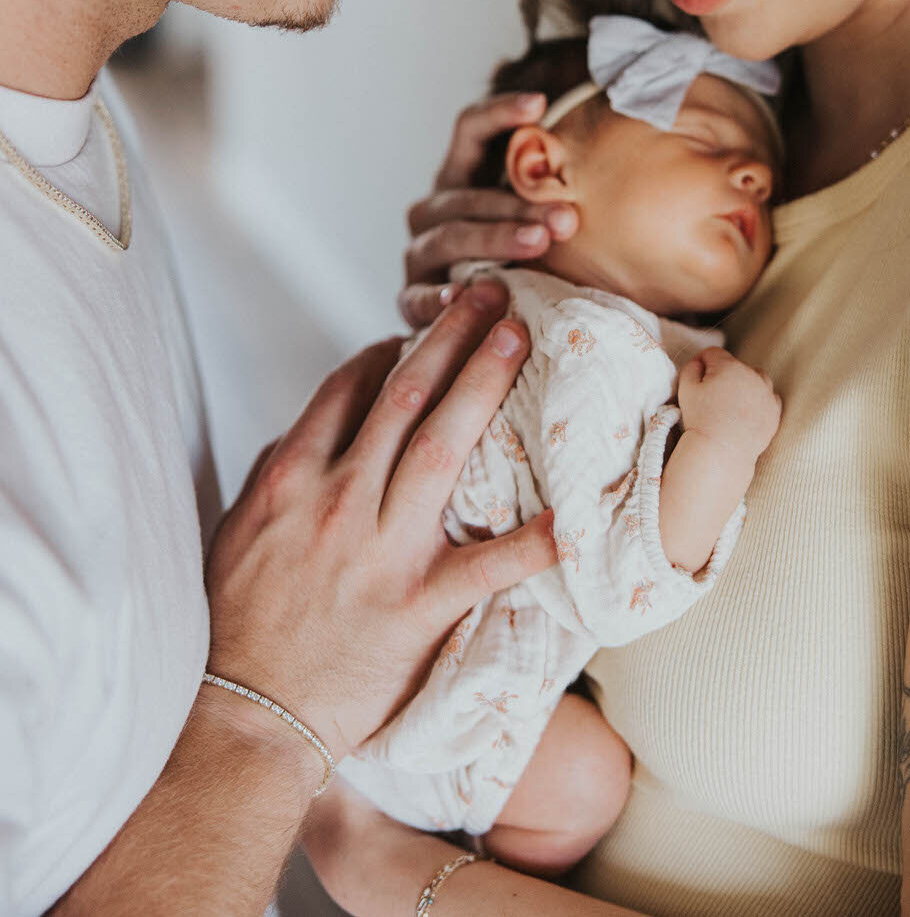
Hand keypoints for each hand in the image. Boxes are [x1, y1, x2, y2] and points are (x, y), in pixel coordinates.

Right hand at [204, 281, 556, 763]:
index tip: (418, 327)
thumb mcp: (236, 532)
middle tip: (491, 294)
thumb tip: (308, 427)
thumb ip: (274, 472)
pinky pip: (482, 566)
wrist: (246, 718)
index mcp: (291, 480)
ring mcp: (379, 549)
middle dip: (450, 337)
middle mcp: (337, 500)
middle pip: (403, 397)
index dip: (389, 348)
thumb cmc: (238, 626)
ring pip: (440, 447)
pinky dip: (527, 542)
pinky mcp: (415, 605)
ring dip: (482, 385)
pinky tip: (569, 514)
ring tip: (517, 337)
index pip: (346, 389)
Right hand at [401, 91, 578, 328]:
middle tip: (568, 216)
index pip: (470, 130)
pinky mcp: (411, 301)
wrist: (478, 324)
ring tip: (538, 243)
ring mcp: (420, 254)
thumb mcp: (537, 220)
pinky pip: (418, 297)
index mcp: (460, 178)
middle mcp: (433, 210)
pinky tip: (464, 296)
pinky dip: (438, 297)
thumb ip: (557, 191)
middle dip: (520, 202)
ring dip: (495, 238)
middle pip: (468, 193)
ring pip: (450, 237)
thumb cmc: (522, 261)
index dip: (499, 113)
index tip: (540, 103)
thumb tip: (619, 157)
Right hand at [677, 347, 781, 459]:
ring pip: (755, 378)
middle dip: (723, 374)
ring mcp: (767, 393)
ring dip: (744, 384)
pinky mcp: (775, 411)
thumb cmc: (701, 419)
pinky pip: (769, 397)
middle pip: (735, 365)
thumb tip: (701, 362)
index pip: (713, 353)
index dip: (701, 363)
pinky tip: (747, 411)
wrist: (722, 451)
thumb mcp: (686, 388)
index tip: (697, 379)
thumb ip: (691, 367)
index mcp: (729, 366)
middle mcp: (752, 375)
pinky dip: (759, 400)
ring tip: (732, 402)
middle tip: (712, 396)